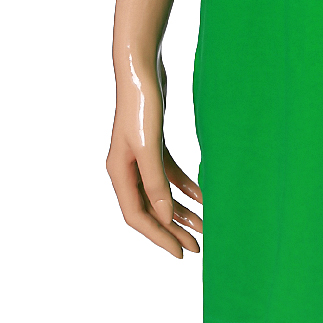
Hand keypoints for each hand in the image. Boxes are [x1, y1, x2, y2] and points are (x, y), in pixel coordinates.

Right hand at [105, 54, 202, 258]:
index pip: (137, 216)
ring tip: (203, 228)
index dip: (159, 237)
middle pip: (149, 210)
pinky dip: (185, 187)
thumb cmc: (141, 105)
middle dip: (172, 230)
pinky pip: (169, 175)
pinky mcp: (154, 145)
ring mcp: (140, 157)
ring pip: (161, 194)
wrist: (141, 69)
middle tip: (197, 248)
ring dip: (181, 211)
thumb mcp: (149, 147)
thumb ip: (155, 183)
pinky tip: (203, 196)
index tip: (181, 253)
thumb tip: (164, 217)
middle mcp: (126, 169)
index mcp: (119, 173)